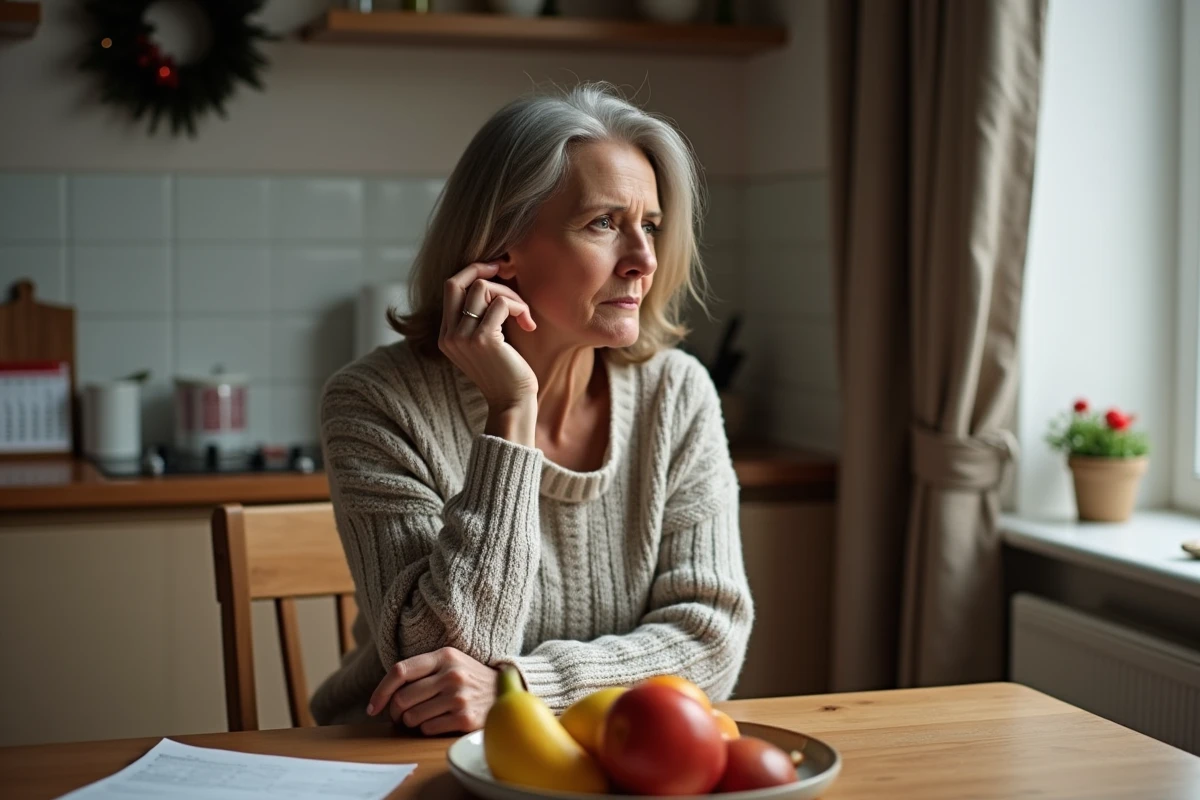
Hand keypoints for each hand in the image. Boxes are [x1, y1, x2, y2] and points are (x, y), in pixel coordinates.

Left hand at [366, 646, 499, 735]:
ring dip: (412, 722)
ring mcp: (459, 697)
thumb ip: (421, 671)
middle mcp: (451, 674)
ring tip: (424, 717)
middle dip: (395, 712)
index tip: (373, 707)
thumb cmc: (468, 678)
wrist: (505, 692)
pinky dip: (427, 729)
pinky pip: (428, 729)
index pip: (400, 671)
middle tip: (400, 716)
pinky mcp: (465, 718)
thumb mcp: (449, 663)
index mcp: (443, 656)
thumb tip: (384, 696)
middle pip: (402, 699)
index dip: (380, 691)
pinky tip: (440, 722)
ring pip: (412, 717)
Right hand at [440, 262, 537, 444]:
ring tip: (523, 314)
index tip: (496, 269)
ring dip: (510, 295)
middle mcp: (449, 335)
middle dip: (485, 271)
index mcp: (446, 335)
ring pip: (483, 289)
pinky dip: (518, 307)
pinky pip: (501, 304)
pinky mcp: (483, 340)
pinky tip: (528, 324)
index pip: (450, 287)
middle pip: (457, 281)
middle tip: (509, 273)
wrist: (513, 403)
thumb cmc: (507, 373)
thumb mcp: (486, 344)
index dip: (473, 272)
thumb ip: (479, 318)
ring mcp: (463, 338)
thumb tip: (491, 280)